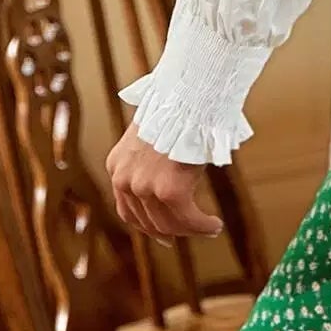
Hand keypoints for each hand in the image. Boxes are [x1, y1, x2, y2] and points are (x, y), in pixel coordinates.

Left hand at [105, 119, 223, 245]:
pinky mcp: (168, 191)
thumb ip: (150, 160)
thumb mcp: (151, 136)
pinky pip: (188, 218)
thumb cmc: (177, 109)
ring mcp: (144, 187)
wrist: (188, 96)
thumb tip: (167, 175)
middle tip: (192, 232)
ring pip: (168, 224)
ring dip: (191, 230)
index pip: (127, 210)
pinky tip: (214, 225)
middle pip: (147, 221)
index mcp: (116, 166)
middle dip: (172, 231)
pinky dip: (202, 226)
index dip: (147, 227)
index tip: (164, 235)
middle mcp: (124, 180)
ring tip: (209, 228)